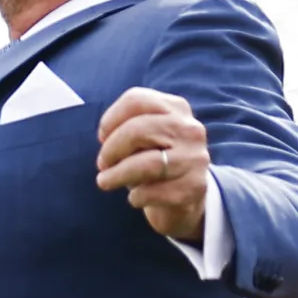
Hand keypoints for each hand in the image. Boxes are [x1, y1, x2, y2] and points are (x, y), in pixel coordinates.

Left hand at [93, 88, 212, 239]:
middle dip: (111, 149)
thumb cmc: (153, 160)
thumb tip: (105, 138)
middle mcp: (190, 129)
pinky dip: (136, 196)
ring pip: (147, 163)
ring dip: (117, 175)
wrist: (185, 196)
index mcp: (176, 108)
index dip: (110, 119)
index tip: (101, 137)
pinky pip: (153, 192)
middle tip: (102, 164)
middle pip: (138, 130)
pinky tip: (136, 197)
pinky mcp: (194, 187)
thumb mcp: (143, 137)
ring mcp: (195, 158)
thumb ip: (126, 129)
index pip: (136, 100)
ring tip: (104, 182)